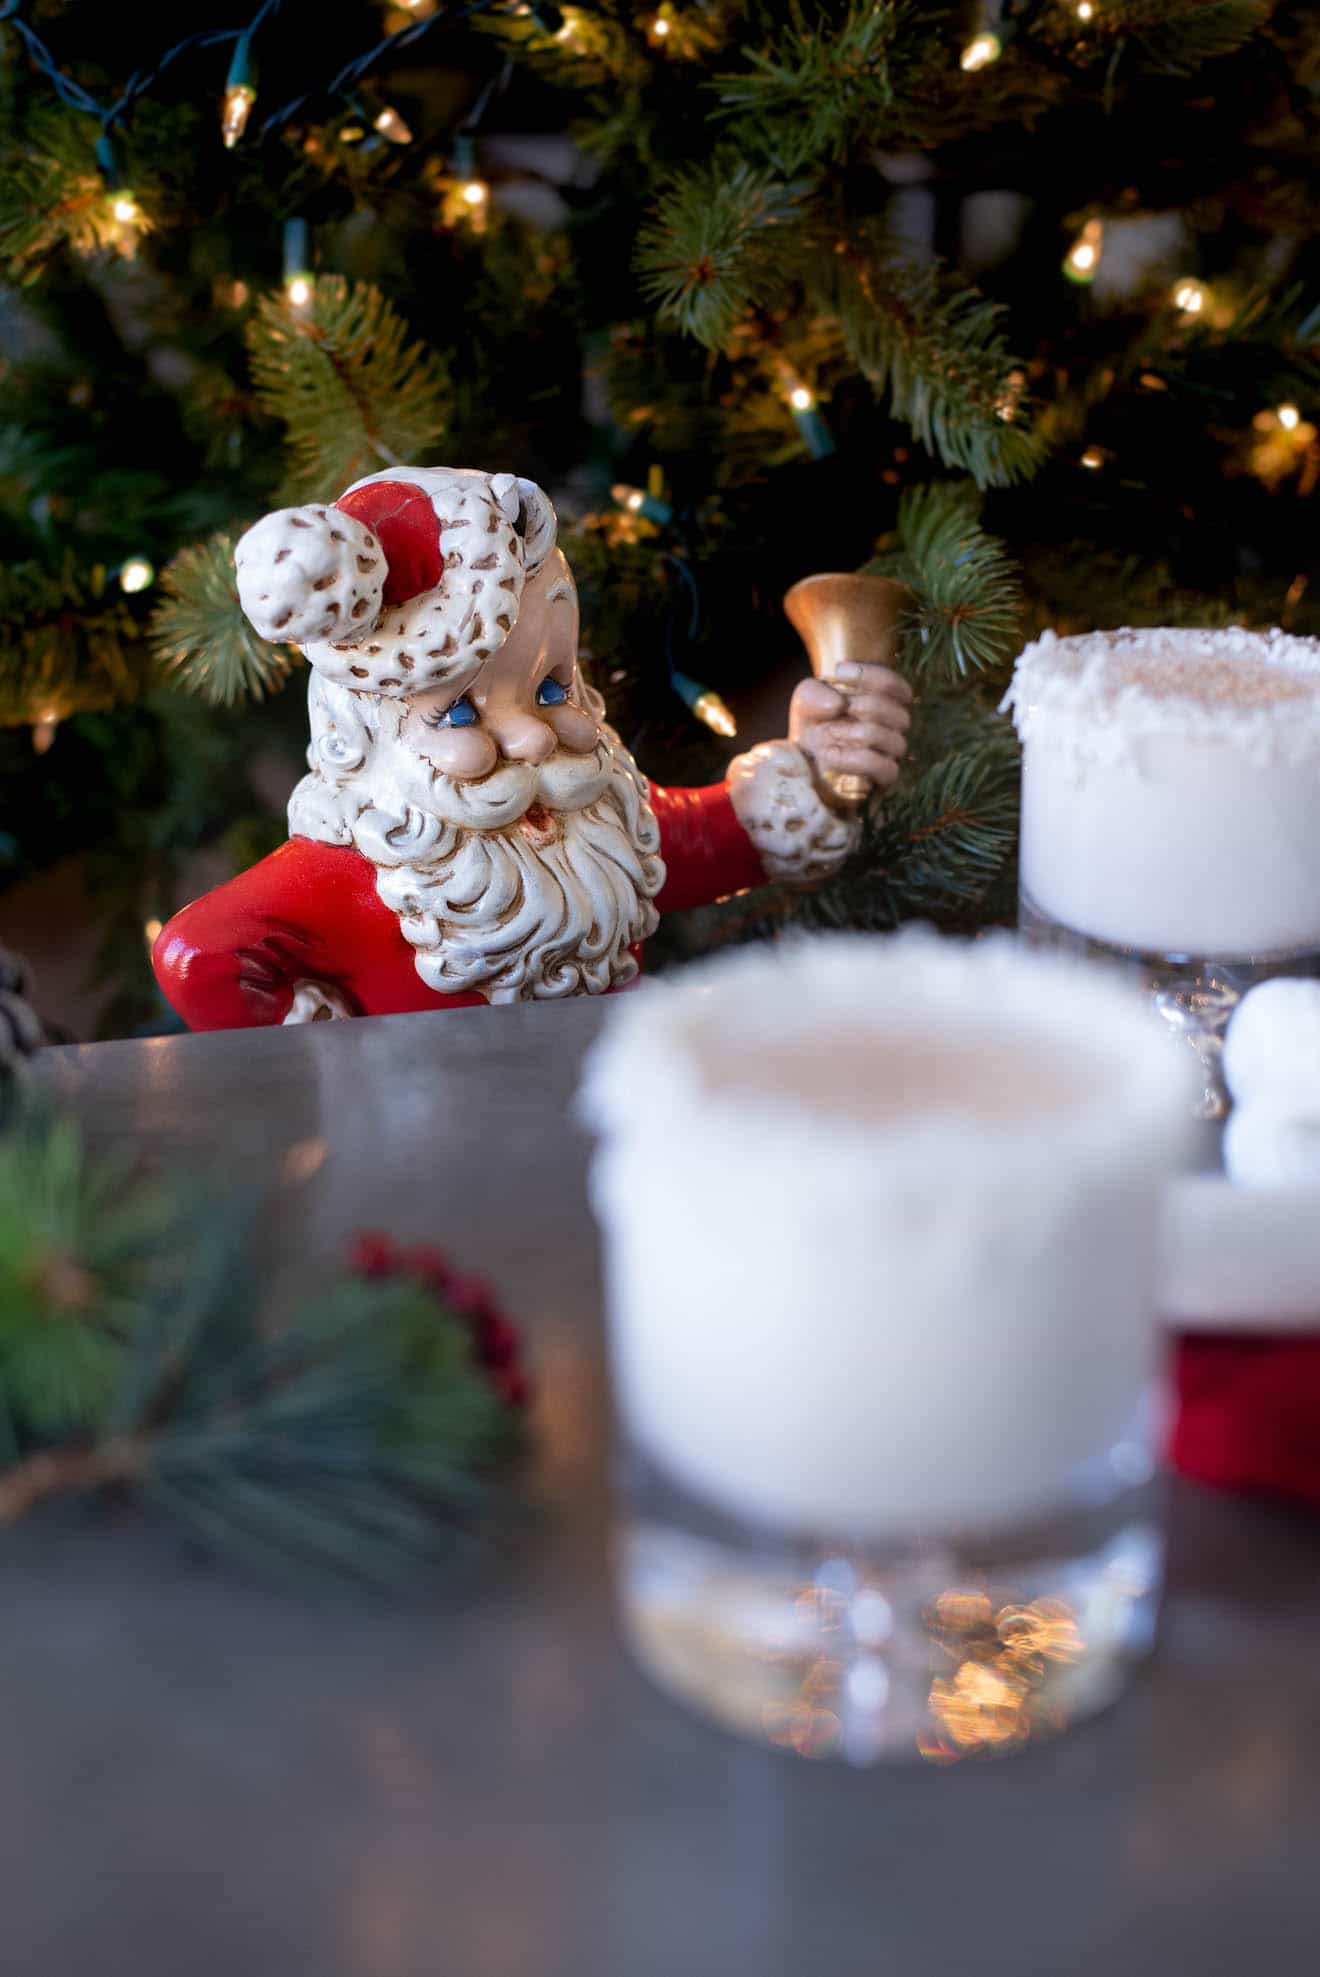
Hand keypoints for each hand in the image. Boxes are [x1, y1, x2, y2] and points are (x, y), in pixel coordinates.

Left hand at [788, 662, 913, 792]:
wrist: (800, 759)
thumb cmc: (812, 723)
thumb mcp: (806, 699)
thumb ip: (815, 691)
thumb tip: (837, 704)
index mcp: (882, 702)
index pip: (894, 685)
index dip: (871, 674)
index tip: (839, 672)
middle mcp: (891, 728)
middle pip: (900, 714)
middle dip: (868, 706)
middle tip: (840, 708)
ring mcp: (887, 754)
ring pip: (895, 741)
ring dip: (859, 734)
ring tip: (830, 733)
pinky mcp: (880, 780)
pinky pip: (886, 769)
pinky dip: (855, 761)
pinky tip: (829, 755)